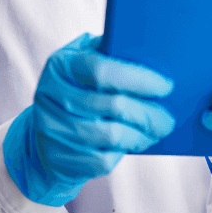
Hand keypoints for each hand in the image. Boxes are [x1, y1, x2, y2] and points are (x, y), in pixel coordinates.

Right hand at [3, 33, 174, 205]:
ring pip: (111, 135)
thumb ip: (110, 52)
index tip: (166, 86)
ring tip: (156, 131)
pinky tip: (134, 143)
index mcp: (60, 65)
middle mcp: (51, 95)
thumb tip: (151, 53)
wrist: (43, 132)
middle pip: (114, 105)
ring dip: (142, 135)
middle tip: (168, 118)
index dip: (140, 79)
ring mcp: (52, 129)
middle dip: (149, 113)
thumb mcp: (84, 60)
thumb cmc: (77, 88)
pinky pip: (102, 159)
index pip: (103, 70)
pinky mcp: (59, 158)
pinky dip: (124, 152)